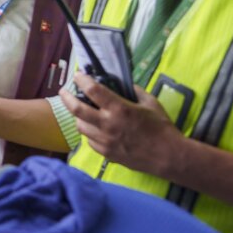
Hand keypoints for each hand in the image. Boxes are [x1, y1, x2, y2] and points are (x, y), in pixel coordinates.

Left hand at [62, 72, 182, 176]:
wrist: (169, 157)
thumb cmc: (162, 127)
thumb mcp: (150, 102)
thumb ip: (133, 91)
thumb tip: (120, 84)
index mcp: (119, 109)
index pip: (92, 90)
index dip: (82, 80)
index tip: (77, 75)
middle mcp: (108, 125)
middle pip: (76, 109)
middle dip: (66, 98)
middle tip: (63, 92)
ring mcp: (105, 141)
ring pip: (80, 127)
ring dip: (78, 117)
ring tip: (81, 111)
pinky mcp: (106, 154)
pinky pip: (90, 141)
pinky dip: (89, 133)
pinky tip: (95, 129)